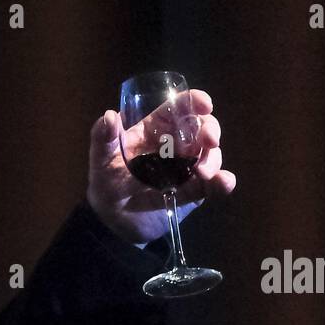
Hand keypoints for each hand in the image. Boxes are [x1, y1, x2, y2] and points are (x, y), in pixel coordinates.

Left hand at [85, 89, 236, 245]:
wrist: (113, 222)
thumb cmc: (106, 184)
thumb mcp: (100, 161)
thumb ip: (102, 139)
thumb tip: (109, 116)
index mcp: (156, 129)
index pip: (180, 107)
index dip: (195, 102)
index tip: (205, 105)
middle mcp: (176, 144)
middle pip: (202, 127)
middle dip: (210, 130)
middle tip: (210, 142)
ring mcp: (186, 167)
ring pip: (210, 154)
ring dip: (213, 159)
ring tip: (202, 173)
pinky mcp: (193, 191)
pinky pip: (212, 184)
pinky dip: (222, 182)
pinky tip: (224, 182)